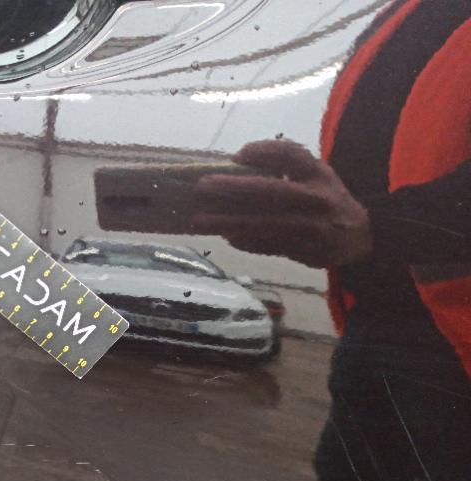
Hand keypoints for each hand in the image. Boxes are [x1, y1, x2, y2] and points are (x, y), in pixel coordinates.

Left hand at [192, 140, 372, 268]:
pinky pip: (268, 245)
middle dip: (235, 187)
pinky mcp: (304, 250)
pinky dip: (245, 241)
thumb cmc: (326, 199)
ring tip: (199, 220)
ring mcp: (310, 226)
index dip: (264, 152)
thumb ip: (287, 166)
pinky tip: (225, 237)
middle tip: (204, 185)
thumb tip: (237, 162)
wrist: (361, 237)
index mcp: (318, 174)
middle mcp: (316, 198)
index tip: (237, 155)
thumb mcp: (317, 174)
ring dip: (228, 222)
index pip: (291, 154)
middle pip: (271, 190)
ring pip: (263, 223)